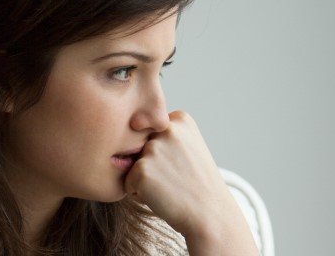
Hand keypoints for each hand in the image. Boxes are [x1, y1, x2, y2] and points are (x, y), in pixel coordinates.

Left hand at [124, 111, 258, 254]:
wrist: (211, 214)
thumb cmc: (196, 184)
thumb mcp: (188, 146)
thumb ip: (163, 135)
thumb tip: (124, 140)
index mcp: (180, 119)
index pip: (152, 131)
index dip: (163, 152)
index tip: (183, 164)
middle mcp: (166, 129)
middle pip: (140, 145)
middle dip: (152, 163)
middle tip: (177, 177)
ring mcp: (153, 148)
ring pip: (132, 163)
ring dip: (145, 177)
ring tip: (170, 186)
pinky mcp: (141, 170)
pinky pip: (127, 181)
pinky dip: (139, 193)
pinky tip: (162, 196)